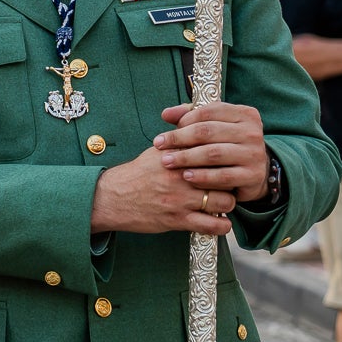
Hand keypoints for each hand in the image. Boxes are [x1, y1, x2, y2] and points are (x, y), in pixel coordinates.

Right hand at [89, 102, 264, 235]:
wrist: (111, 198)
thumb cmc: (137, 174)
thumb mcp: (156, 150)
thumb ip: (179, 136)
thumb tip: (193, 117)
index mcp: (177, 155)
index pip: (214, 152)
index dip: (226, 157)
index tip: (229, 161)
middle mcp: (181, 176)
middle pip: (224, 175)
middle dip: (230, 179)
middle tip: (229, 182)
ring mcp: (180, 199)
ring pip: (224, 201)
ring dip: (227, 202)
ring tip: (222, 201)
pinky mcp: (177, 219)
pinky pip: (212, 225)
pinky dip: (221, 225)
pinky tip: (219, 221)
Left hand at [151, 101, 269, 202]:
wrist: (253, 173)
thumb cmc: (225, 144)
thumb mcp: (212, 127)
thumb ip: (189, 117)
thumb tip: (165, 114)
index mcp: (244, 114)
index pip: (208, 112)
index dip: (183, 121)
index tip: (164, 133)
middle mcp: (252, 132)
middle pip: (208, 131)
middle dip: (179, 138)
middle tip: (158, 146)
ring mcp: (254, 154)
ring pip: (214, 153)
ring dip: (186, 157)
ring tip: (167, 161)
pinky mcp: (253, 175)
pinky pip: (223, 176)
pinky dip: (202, 176)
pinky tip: (186, 176)